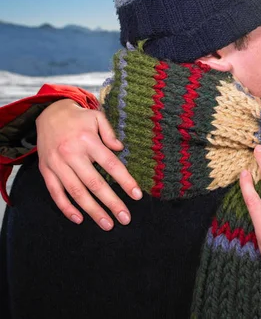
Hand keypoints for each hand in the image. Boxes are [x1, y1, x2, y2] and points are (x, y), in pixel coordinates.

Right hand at [36, 99, 142, 229]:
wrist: (48, 113)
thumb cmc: (79, 117)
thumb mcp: (97, 117)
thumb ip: (110, 133)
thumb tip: (120, 148)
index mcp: (88, 141)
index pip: (111, 164)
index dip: (125, 181)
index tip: (137, 195)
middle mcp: (72, 154)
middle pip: (94, 183)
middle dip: (111, 203)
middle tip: (125, 219)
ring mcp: (57, 164)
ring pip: (76, 192)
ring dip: (92, 211)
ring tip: (107, 224)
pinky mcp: (46, 170)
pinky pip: (55, 192)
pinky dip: (66, 207)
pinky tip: (79, 219)